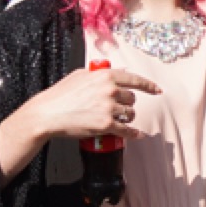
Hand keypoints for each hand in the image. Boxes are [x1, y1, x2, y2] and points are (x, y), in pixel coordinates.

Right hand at [29, 64, 159, 141]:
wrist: (48, 114)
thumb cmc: (61, 94)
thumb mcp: (80, 75)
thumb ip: (100, 72)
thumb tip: (119, 71)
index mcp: (105, 76)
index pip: (134, 79)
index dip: (148, 86)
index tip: (157, 90)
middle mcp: (110, 90)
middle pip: (132, 98)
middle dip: (127, 103)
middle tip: (117, 108)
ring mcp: (109, 108)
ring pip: (130, 114)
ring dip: (127, 117)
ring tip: (117, 119)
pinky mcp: (106, 125)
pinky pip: (127, 130)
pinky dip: (132, 134)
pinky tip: (136, 135)